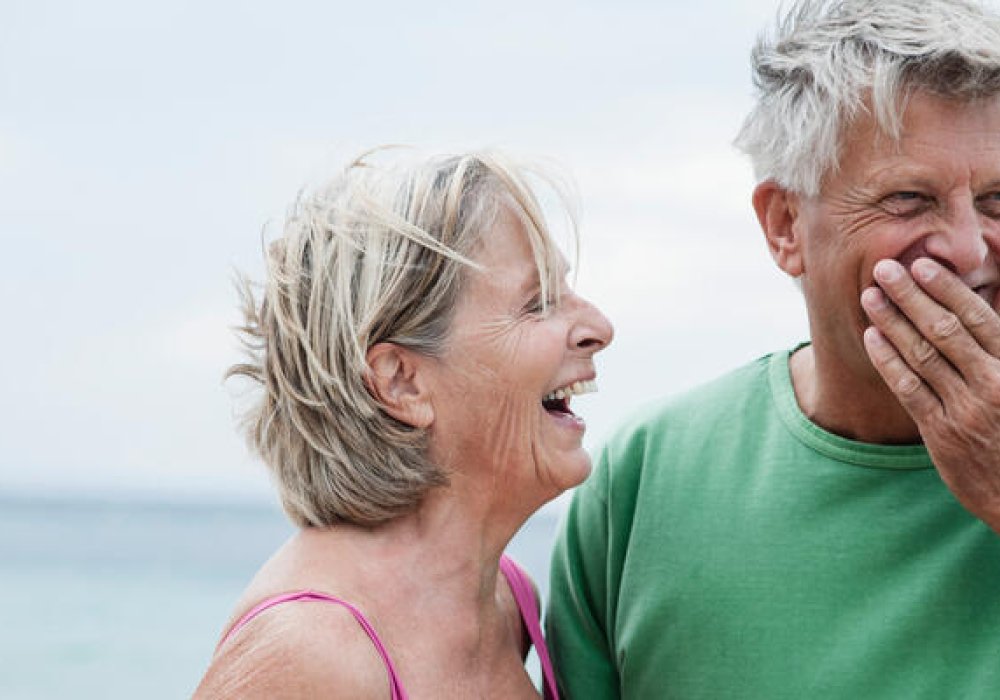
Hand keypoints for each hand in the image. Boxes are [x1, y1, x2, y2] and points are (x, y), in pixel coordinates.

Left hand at [861, 257, 999, 532]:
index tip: (922, 265)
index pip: (978, 317)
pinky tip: (871, 338)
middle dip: (911, 296)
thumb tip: (978, 314)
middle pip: (944, 330)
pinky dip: (888, 361)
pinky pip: (909, 390)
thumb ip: (999, 351)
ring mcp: (966, 410)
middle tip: (884, 268)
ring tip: (870, 296)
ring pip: (922, 356)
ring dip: (892, 322)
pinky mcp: (941, 434)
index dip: (946, 289)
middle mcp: (993, 384)